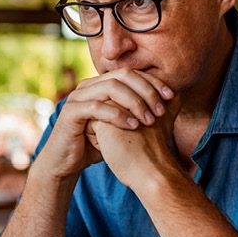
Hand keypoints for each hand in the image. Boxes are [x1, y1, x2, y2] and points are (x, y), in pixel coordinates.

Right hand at [34, 69, 174, 181]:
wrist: (66, 162)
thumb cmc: (95, 144)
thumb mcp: (121, 126)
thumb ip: (139, 112)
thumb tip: (171, 105)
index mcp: (100, 84)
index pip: (131, 73)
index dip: (152, 81)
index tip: (171, 96)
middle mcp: (88, 85)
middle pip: (123, 75)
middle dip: (146, 90)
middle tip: (161, 109)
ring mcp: (78, 97)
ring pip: (111, 88)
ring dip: (134, 102)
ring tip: (149, 119)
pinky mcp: (71, 112)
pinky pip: (97, 107)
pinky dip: (118, 115)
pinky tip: (133, 126)